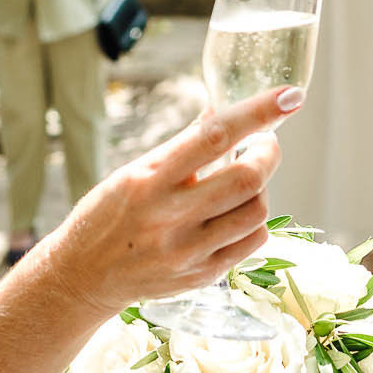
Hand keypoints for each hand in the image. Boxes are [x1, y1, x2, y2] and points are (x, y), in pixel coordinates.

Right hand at [46, 87, 302, 312]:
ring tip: (244, 182)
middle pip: (247, 179)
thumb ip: (184, 146)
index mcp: (150, 180)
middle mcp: (169, 216)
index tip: (289, 96)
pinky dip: (255, 220)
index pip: (215, 137)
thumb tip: (224, 111)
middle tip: (266, 144)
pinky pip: (253, 241)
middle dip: (268, 153)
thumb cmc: (110, 215)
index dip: (257, 113)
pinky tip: (236, 213)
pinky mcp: (202, 275)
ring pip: (257, 211)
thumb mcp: (136, 172)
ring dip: (262, 188)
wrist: (83, 277)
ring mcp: (188, 251)